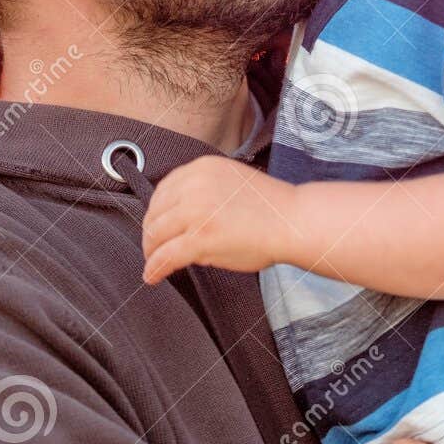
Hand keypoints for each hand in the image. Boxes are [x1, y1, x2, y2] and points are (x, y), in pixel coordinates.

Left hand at [141, 156, 296, 281]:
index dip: (157, 212)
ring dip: (151, 252)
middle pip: (155, 213)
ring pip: (156, 234)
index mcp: (202, 168)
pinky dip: (155, 268)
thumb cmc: (270, 207)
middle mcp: (195, 185)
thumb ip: (202, 189)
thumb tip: (177, 215)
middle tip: (154, 249)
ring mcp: (196, 211)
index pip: (163, 190)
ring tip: (154, 264)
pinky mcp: (199, 238)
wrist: (293, 220)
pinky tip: (153, 276)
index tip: (158, 226)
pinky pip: (165, 256)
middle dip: (151, 234)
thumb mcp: (230, 181)